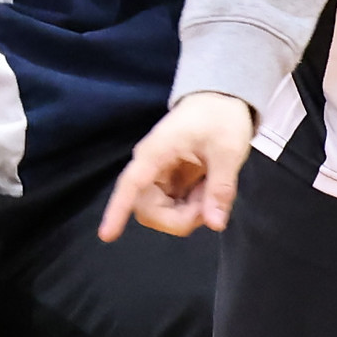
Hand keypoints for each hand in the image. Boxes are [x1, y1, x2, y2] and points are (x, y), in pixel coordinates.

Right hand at [98, 92, 255, 241]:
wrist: (221, 101)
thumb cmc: (221, 118)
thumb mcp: (228, 150)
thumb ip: (221, 187)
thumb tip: (215, 225)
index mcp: (156, 152)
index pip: (131, 184)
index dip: (117, 210)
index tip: (107, 235)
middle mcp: (149, 167)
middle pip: (147, 210)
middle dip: (179, 218)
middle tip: (212, 204)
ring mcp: (157, 177)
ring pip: (160, 214)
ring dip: (187, 214)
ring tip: (212, 191)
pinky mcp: (168, 184)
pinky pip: (172, 209)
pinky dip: (191, 209)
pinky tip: (207, 191)